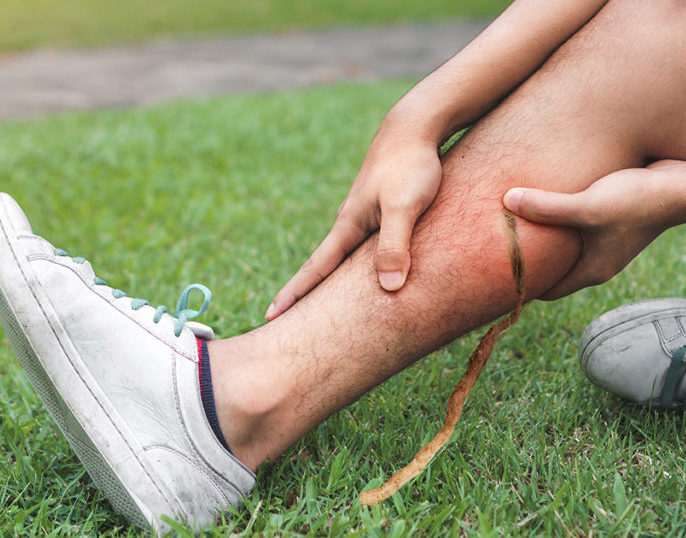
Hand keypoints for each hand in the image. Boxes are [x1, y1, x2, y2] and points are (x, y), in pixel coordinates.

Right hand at [266, 138, 443, 319]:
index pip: (317, 269)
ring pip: (345, 256)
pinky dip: (357, 264)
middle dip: (305, 292)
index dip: (295, 294)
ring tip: (321, 303)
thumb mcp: (404, 207)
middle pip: (325, 266)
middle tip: (284, 319)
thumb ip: (395, 246)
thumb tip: (389, 288)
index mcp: (348, 225)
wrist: (414, 126)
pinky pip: (366, 245)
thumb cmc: (410, 165)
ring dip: (331, 279)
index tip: (271, 317)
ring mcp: (365, 215)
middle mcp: (351, 222)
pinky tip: (366, 271)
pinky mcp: (382, 209)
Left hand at [503, 162, 682, 299]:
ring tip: (516, 223)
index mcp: (592, 270)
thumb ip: (547, 207)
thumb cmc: (637, 201)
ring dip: (547, 238)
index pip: (549, 291)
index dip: (523, 286)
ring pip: (567, 247)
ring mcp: (608, 242)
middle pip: (556, 269)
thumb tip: (507, 201)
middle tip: (498, 250)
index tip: (496, 277)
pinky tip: (548, 198)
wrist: (684, 185)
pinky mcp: (614, 221)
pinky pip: (579, 227)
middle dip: (531, 261)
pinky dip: (562, 220)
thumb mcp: (586, 206)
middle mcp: (600, 261)